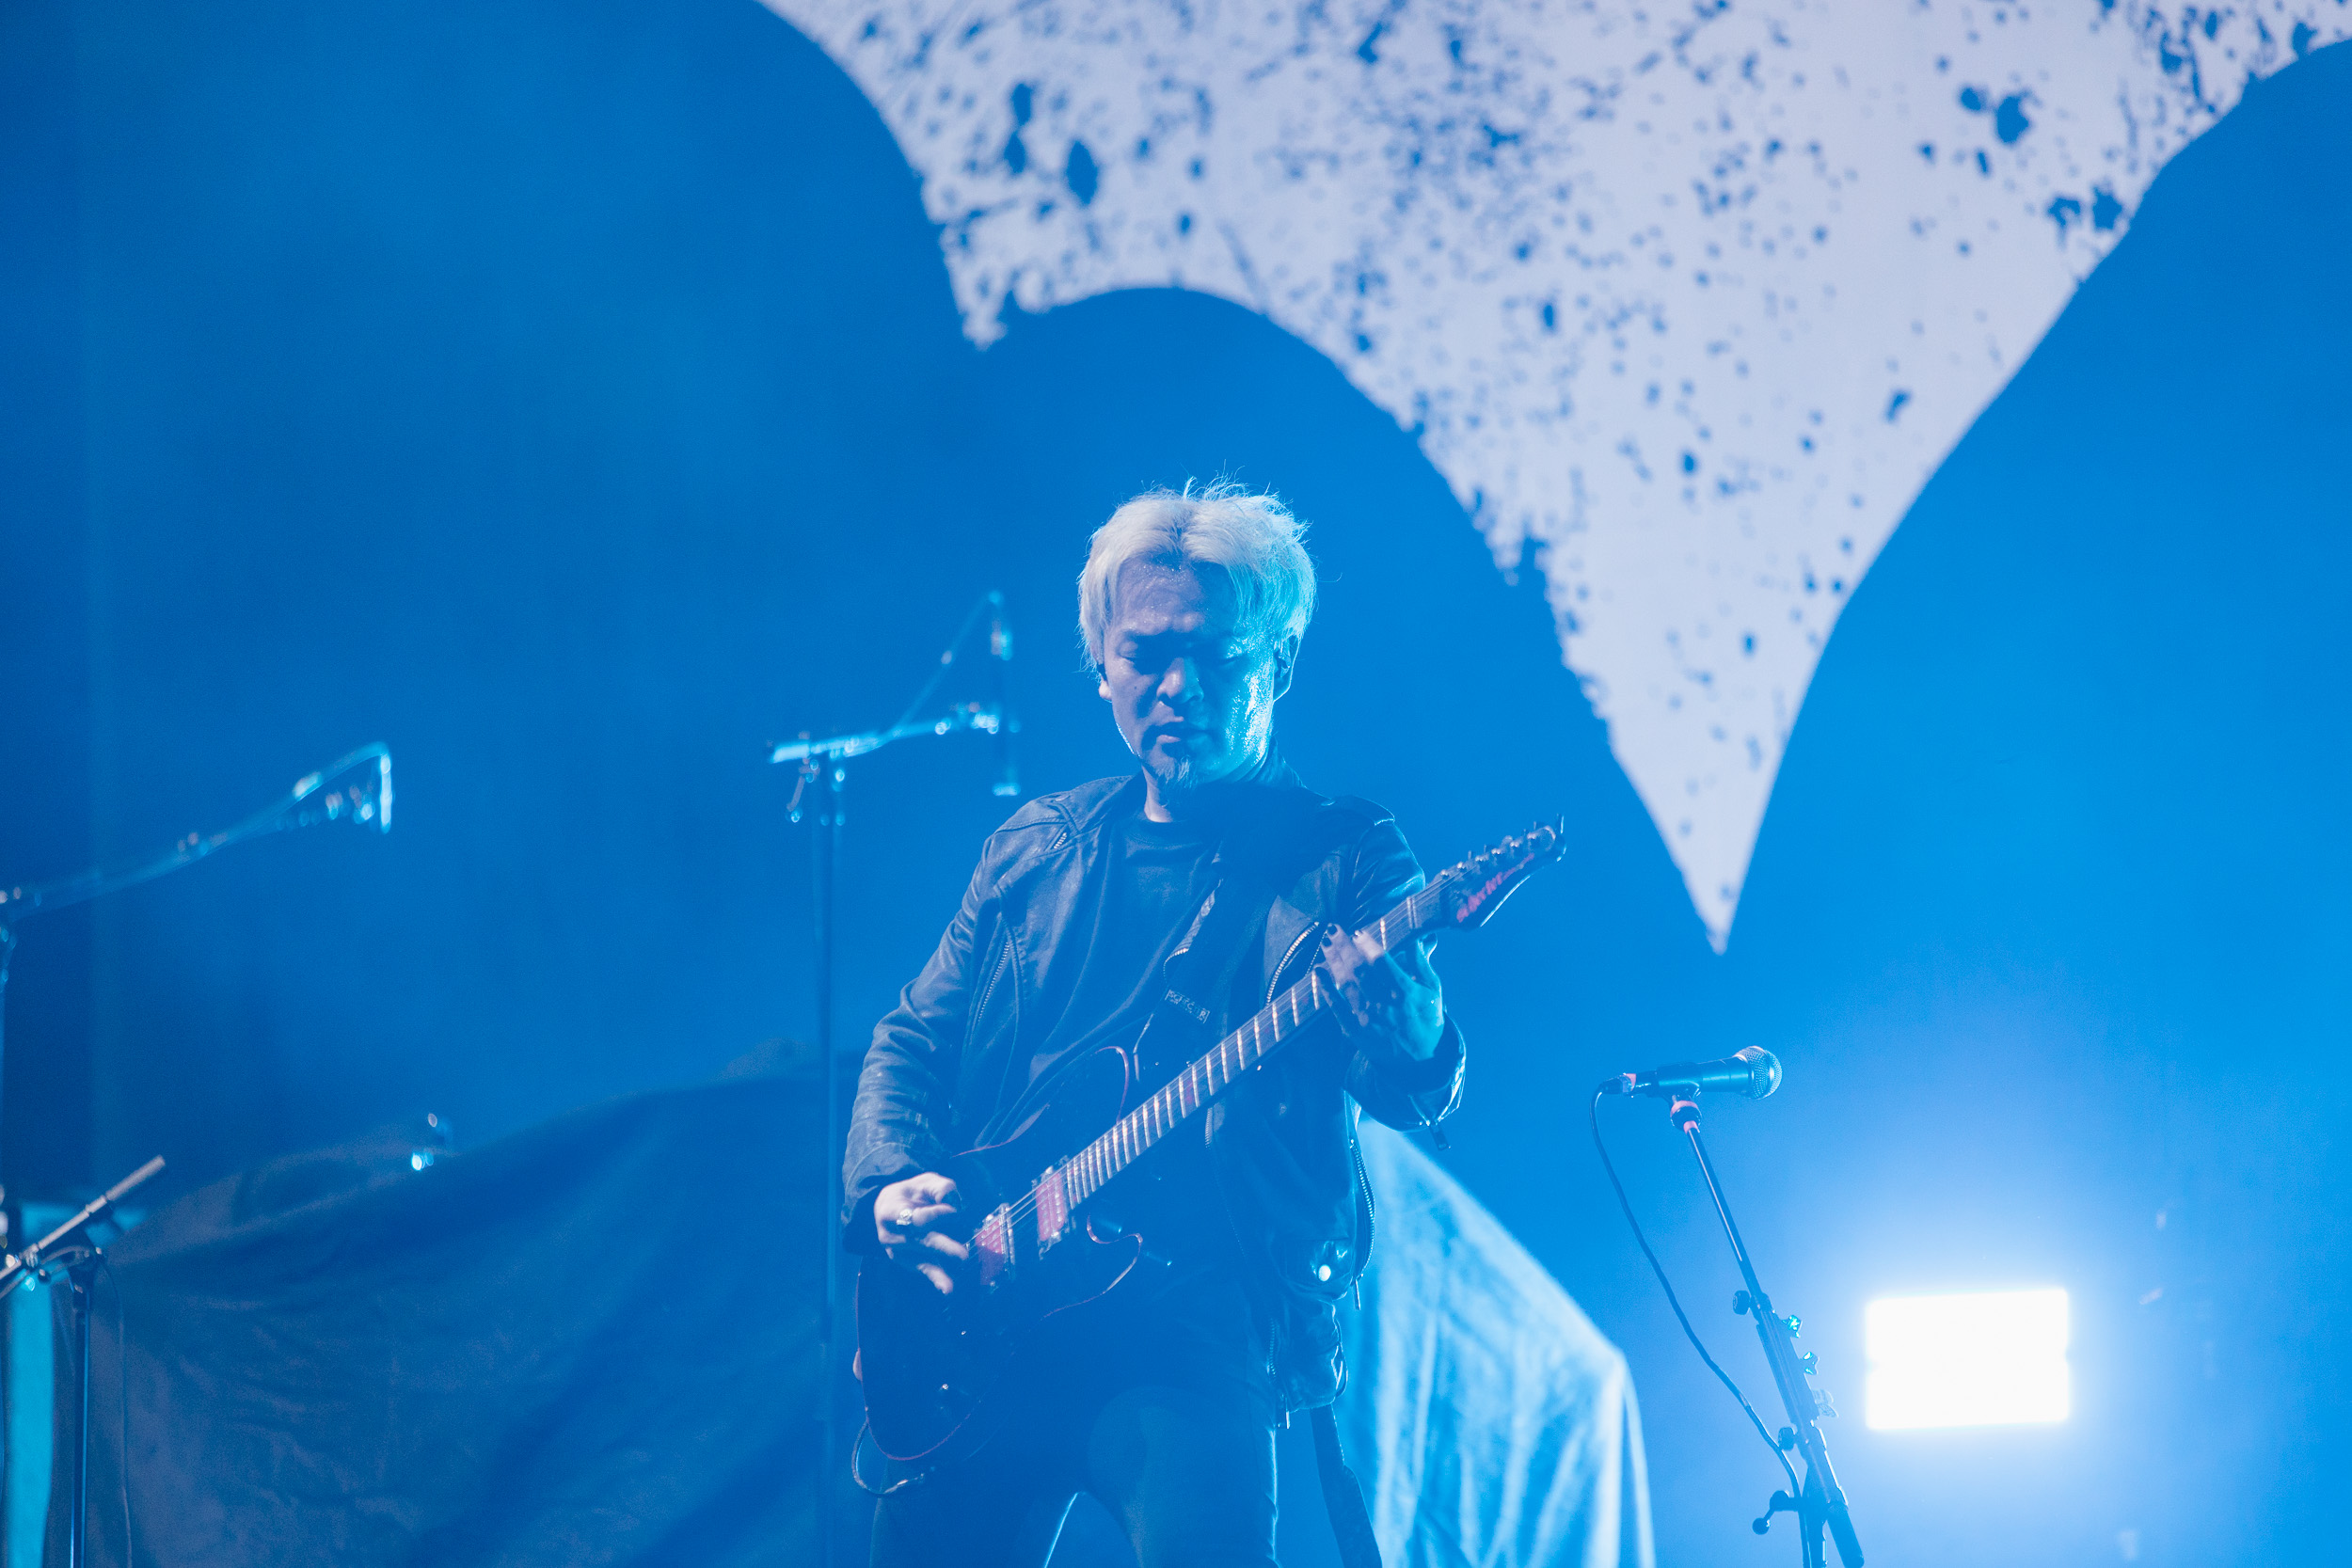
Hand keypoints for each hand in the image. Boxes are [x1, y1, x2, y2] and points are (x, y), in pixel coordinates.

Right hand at [873, 1171, 967, 1294]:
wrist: (887, 1207)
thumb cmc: (912, 1193)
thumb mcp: (924, 1182)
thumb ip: (938, 1187)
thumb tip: (950, 1200)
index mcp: (890, 1211)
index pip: (916, 1217)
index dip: (936, 1214)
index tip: (954, 1210)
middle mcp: (890, 1234)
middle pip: (920, 1241)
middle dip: (943, 1247)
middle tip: (963, 1255)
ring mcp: (897, 1251)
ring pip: (922, 1259)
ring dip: (939, 1271)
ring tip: (950, 1286)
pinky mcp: (906, 1261)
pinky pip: (923, 1269)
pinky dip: (935, 1278)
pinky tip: (946, 1288)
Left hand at [1319, 926, 1444, 1060]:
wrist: (1419, 1059)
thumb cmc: (1427, 1017)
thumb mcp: (1432, 988)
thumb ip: (1420, 961)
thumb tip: (1415, 935)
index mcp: (1406, 992)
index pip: (1382, 963)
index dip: (1368, 945)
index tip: (1358, 932)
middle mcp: (1385, 1005)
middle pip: (1360, 970)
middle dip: (1344, 947)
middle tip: (1333, 929)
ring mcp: (1368, 1018)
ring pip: (1346, 985)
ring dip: (1334, 961)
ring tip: (1326, 943)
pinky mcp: (1355, 1029)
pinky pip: (1337, 1007)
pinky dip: (1326, 989)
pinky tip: (1318, 971)